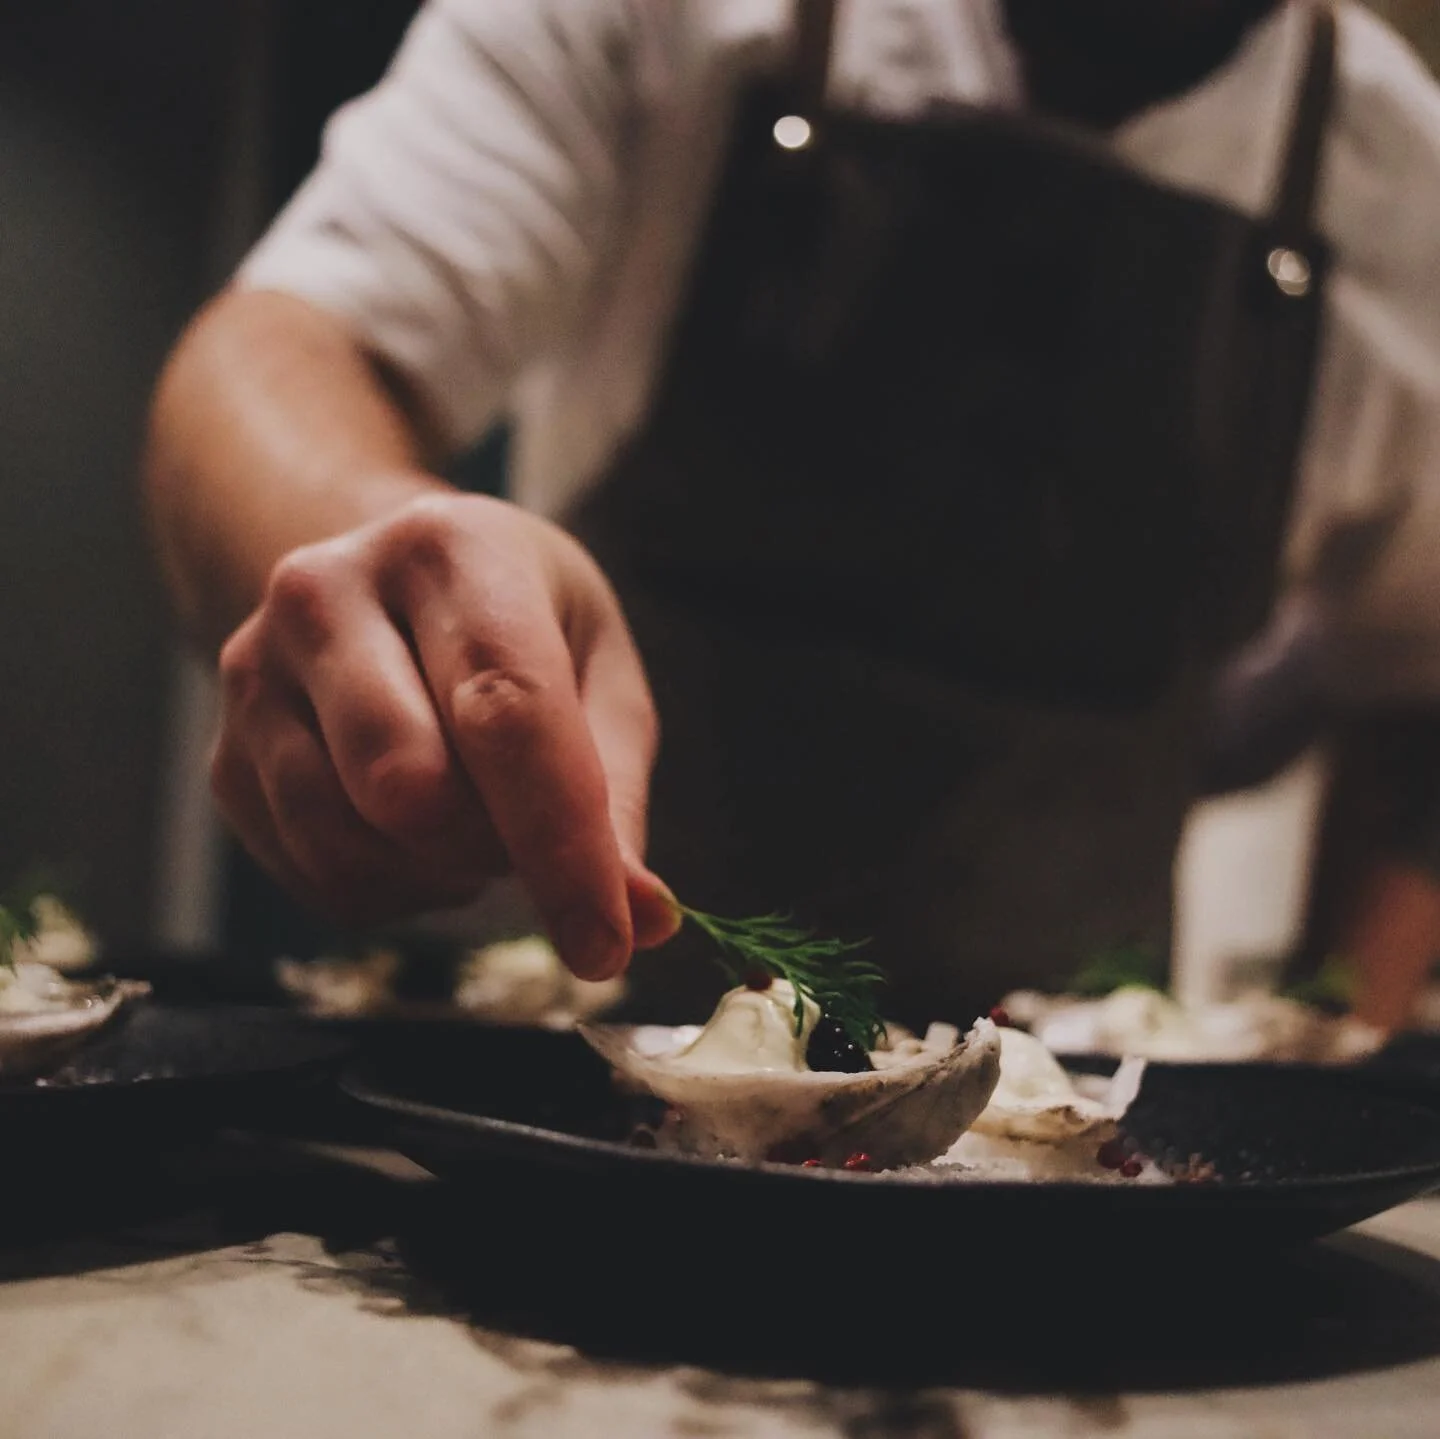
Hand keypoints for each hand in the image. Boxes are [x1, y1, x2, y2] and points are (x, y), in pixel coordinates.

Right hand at [210, 488, 678, 977]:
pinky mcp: (222, 752)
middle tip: (529, 823)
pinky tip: (415, 833)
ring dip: (439, 872)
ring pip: (349, 845)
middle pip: (410, 787)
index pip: (505, 712)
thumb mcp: (596, 670)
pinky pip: (315, 877)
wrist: (389, 579)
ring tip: (473, 815)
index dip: (561, 845)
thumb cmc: (518, 622)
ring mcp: (255, 674)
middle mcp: (326, 595)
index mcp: (448, 552)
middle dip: (494, 846)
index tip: (605, 945)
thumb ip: (618, 792)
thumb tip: (644, 919)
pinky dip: (391, 889)